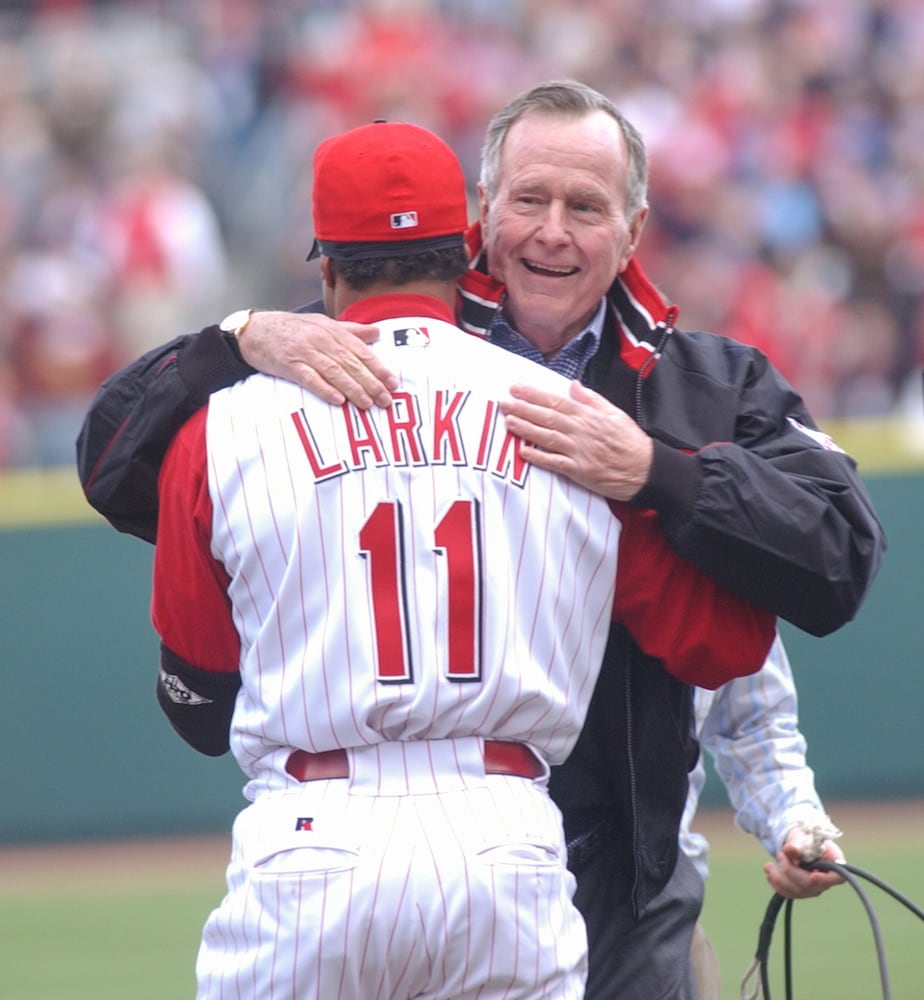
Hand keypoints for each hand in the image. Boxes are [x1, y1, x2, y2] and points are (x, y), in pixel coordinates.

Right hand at [238, 311, 397, 407]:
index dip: (378, 368)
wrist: (254, 330)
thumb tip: (377, 334)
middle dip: (371, 383)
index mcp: (331, 330)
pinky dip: (325, 389)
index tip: (393, 383)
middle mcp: (320, 339)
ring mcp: (304, 351)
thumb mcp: (322, 325)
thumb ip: (350, 332)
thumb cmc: (291, 330)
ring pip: (334, 371)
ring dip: (353, 388)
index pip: (360, 350)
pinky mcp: (288, 364)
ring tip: (367, 403)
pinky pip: (310, 378)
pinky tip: (339, 401)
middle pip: (350, 363)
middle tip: (386, 400)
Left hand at [499, 380, 653, 500]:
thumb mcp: (615, 414)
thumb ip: (592, 399)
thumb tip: (574, 385)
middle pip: (547, 417)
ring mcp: (580, 451)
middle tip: (503, 402)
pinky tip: (523, 452)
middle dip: (524, 409)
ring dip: (526, 429)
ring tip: (509, 421)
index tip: (516, 388)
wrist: (646, 470)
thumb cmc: (631, 442)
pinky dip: (539, 457)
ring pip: (548, 437)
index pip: (557, 402)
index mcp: (589, 416)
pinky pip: (555, 463)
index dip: (534, 394)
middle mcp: (581, 431)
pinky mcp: (580, 471)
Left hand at [763, 836, 845, 898]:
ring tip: (767, 866)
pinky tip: (769, 875)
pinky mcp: (802, 892)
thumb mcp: (803, 837)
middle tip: (779, 855)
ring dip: (779, 879)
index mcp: (834, 863)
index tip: (813, 877)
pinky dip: (777, 885)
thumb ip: (798, 843)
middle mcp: (826, 879)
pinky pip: (790, 894)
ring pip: (798, 891)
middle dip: (791, 871)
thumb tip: (790, 849)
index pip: (837, 877)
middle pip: (811, 884)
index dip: (826, 880)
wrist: (799, 844)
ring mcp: (814, 888)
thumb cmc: (806, 839)